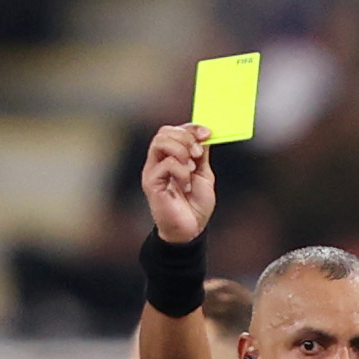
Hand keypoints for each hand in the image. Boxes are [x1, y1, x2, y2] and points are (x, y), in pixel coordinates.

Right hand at [141, 124, 216, 245]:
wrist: (191, 230)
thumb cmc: (195, 206)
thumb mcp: (204, 174)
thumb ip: (202, 155)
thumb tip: (204, 135)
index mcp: (171, 157)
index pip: (174, 131)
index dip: (191, 128)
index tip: (207, 134)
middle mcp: (159, 161)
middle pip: (164, 131)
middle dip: (186, 137)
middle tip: (198, 154)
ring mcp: (153, 171)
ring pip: (160, 142)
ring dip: (182, 151)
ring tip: (191, 168)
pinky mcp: (151, 183)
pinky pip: (165, 164)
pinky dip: (181, 171)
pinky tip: (186, 185)